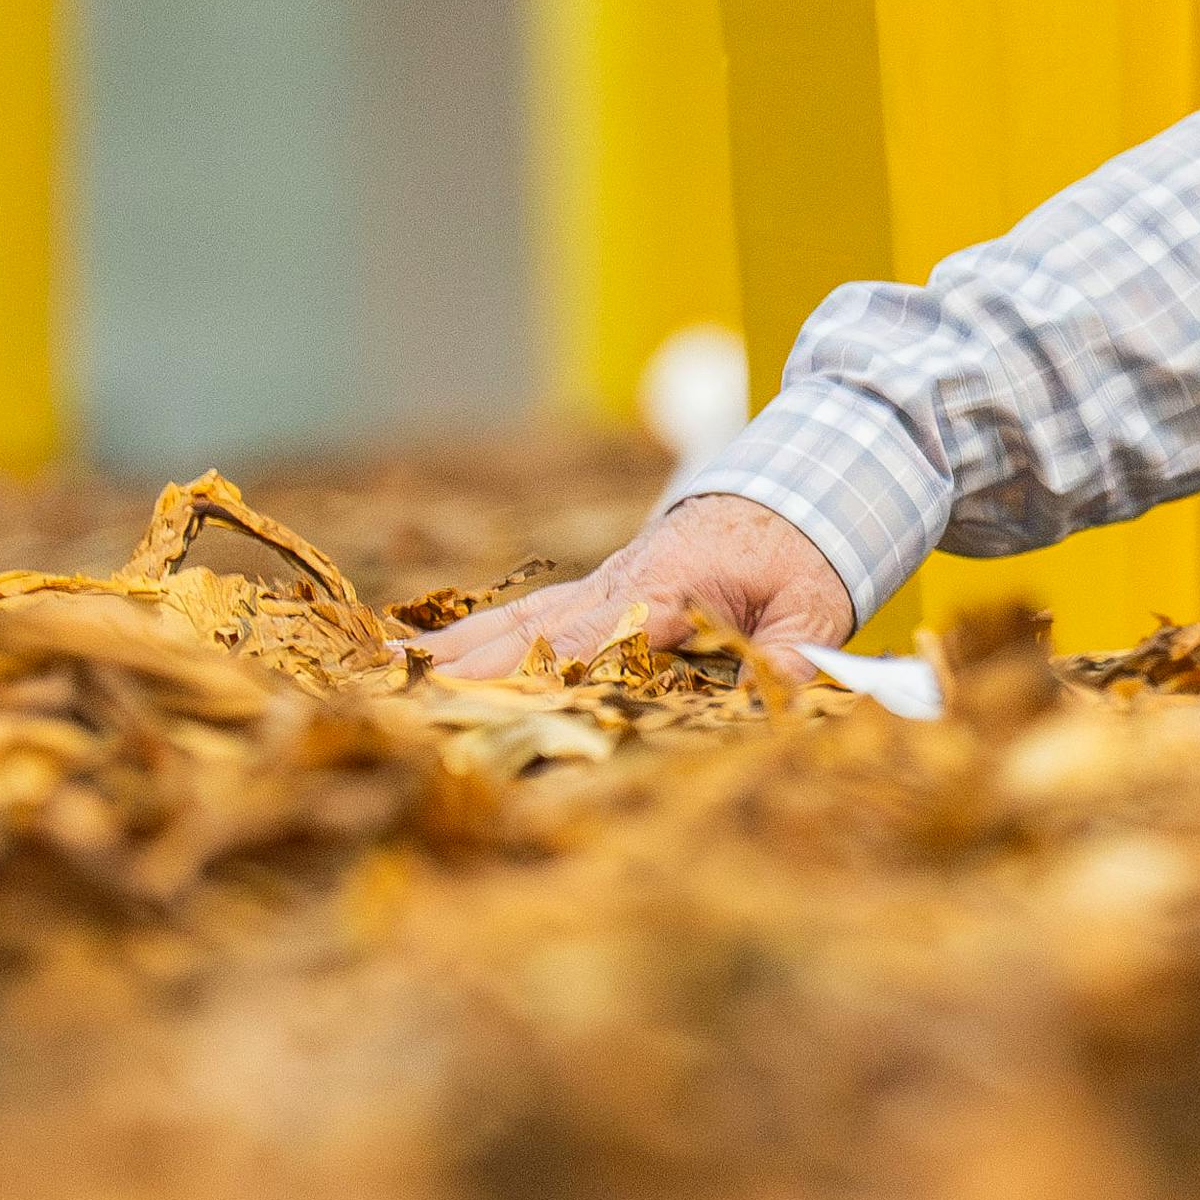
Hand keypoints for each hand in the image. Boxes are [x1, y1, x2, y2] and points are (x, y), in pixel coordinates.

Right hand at [425, 491, 855, 678]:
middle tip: (397, 702)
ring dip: (451, 655)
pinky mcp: (593, 594)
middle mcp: (617, 585)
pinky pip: (523, 619)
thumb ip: (797, 649)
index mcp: (668, 589)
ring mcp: (597, 588)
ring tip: (380, 680)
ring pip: (514, 625)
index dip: (542, 679)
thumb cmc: (806, 554)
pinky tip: (420, 662)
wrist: (795, 489)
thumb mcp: (819, 603)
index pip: (595, 643)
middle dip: (467, 673)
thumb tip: (782, 687)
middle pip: (531, 636)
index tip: (487, 710)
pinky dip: (470, 640)